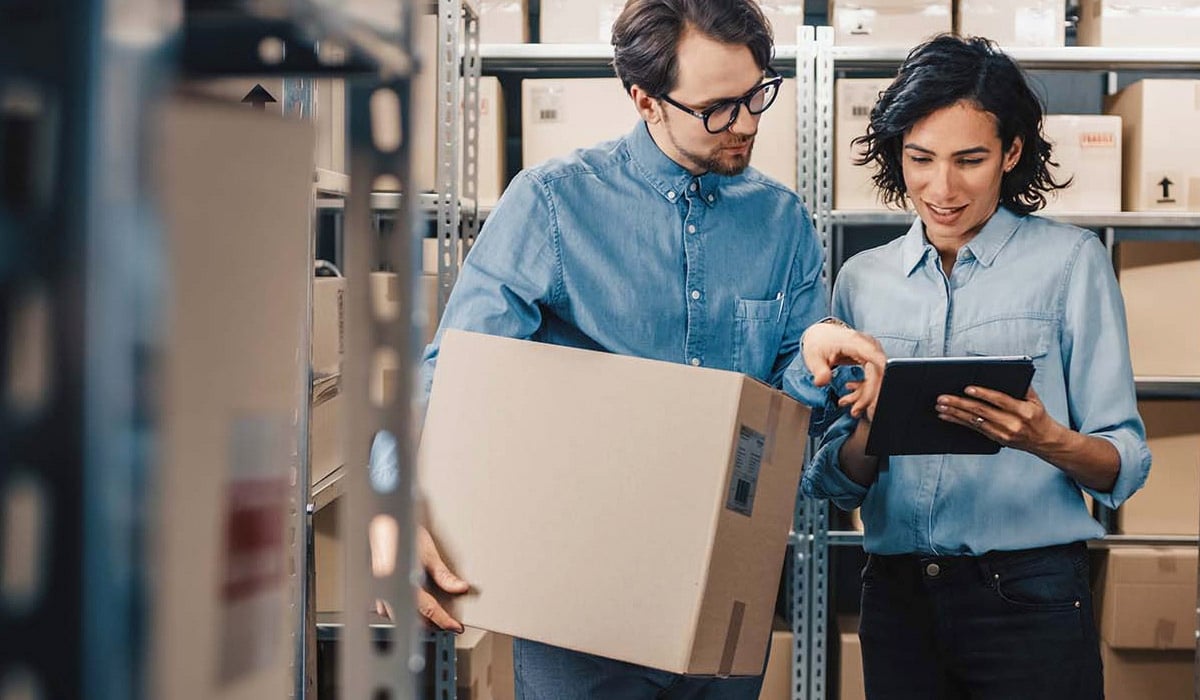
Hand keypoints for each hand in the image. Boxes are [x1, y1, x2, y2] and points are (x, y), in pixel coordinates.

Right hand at [371, 524, 468, 632]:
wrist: (382, 523)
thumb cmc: (401, 534)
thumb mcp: (428, 553)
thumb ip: (443, 574)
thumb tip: (460, 588)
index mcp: (404, 582)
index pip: (428, 610)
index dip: (444, 620)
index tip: (455, 627)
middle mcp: (390, 590)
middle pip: (413, 618)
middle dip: (432, 623)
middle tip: (447, 622)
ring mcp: (380, 591)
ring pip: (400, 615)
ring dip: (416, 618)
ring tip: (432, 615)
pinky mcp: (375, 588)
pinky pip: (388, 608)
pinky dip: (401, 610)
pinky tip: (409, 605)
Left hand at [801, 322, 886, 418]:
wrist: (820, 335)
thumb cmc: (818, 343)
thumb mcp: (814, 357)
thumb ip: (819, 370)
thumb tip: (821, 382)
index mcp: (855, 341)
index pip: (876, 358)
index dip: (883, 375)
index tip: (881, 394)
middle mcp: (868, 346)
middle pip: (879, 372)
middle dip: (869, 395)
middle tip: (856, 410)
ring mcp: (871, 353)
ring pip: (878, 378)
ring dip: (867, 396)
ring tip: (853, 409)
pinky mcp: (870, 361)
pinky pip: (874, 379)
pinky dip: (865, 391)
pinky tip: (851, 398)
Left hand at [934, 385, 1061, 453]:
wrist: (1045, 441)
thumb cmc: (1038, 416)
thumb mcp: (1035, 400)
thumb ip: (1022, 386)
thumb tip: (1006, 371)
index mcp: (1023, 411)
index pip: (1000, 400)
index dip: (983, 394)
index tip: (967, 389)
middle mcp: (1012, 424)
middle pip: (982, 412)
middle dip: (960, 403)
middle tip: (943, 397)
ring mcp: (1003, 434)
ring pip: (974, 421)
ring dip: (955, 413)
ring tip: (940, 406)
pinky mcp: (996, 439)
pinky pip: (974, 429)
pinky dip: (958, 421)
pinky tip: (947, 416)